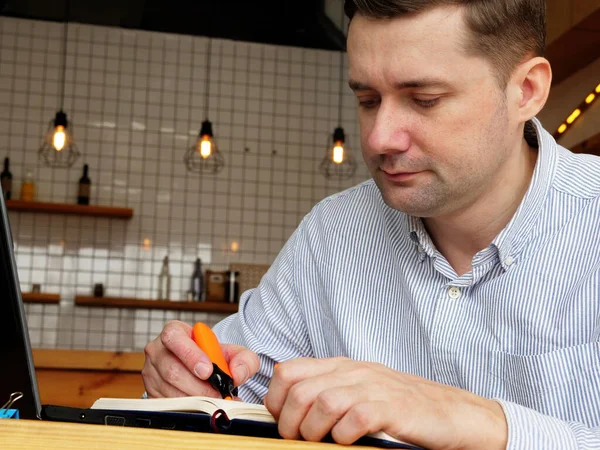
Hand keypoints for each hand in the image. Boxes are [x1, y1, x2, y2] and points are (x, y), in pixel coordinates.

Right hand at [142, 320, 259, 397]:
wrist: (202, 368)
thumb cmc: (212, 356)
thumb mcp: (232, 352)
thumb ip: (243, 359)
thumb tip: (237, 374)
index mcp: (174, 332)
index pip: (174, 338)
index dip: (190, 355)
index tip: (208, 371)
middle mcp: (158, 350)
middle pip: (172, 370)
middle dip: (197, 385)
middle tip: (216, 393)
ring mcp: (151, 371)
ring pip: (169, 389)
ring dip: (193, 398)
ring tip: (212, 399)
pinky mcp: (150, 390)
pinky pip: (165, 402)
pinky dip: (185, 407)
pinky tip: (200, 405)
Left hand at [264, 358, 507, 449]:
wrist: (451, 412)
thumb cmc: (402, 405)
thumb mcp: (359, 389)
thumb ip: (327, 391)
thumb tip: (287, 409)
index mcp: (341, 367)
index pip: (289, 371)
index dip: (275, 399)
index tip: (281, 420)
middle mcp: (354, 372)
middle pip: (300, 390)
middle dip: (289, 422)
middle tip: (298, 439)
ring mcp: (374, 388)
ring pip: (323, 402)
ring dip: (313, 430)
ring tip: (321, 442)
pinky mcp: (393, 408)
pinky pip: (355, 417)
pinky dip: (344, 434)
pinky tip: (349, 440)